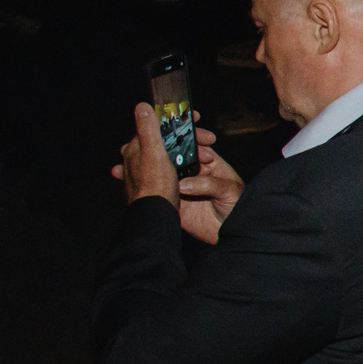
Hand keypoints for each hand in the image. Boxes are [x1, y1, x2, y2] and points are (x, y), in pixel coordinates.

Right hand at [114, 105, 243, 243]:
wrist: (234, 233)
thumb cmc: (240, 207)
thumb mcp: (229, 190)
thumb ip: (209, 184)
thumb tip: (183, 184)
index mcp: (210, 163)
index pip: (194, 145)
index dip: (183, 136)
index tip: (171, 130)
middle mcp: (193, 172)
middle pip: (172, 155)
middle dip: (156, 148)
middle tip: (139, 141)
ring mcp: (181, 187)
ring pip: (160, 171)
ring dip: (142, 165)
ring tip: (122, 158)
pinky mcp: (173, 202)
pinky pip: (156, 191)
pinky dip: (140, 185)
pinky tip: (122, 178)